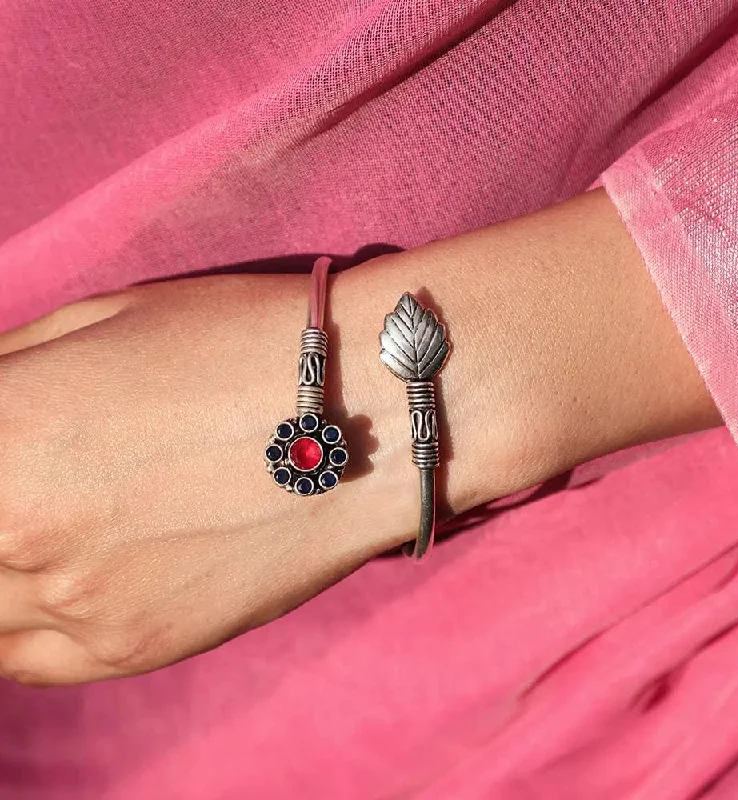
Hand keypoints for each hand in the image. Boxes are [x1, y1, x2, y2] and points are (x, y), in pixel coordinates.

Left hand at [0, 190, 718, 684]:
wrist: (366, 410)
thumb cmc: (242, 341)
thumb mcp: (103, 320)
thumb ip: (7, 371)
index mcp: (2, 429)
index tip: (15, 449)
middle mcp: (18, 528)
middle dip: (4, 507)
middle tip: (42, 484)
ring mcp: (77, 604)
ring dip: (6, 563)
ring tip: (52, 526)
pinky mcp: (134, 649)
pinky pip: (26, 656)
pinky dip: (24, 620)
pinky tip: (67, 573)